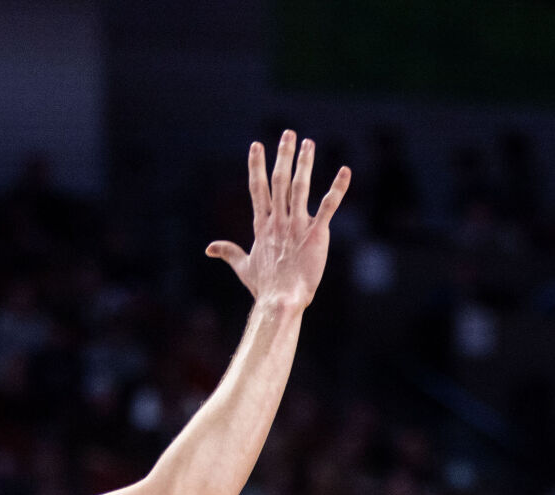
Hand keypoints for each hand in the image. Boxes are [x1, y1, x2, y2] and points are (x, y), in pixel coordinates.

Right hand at [207, 130, 351, 307]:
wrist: (280, 301)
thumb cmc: (264, 287)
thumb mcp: (243, 267)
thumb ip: (228, 252)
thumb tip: (209, 248)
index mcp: (262, 225)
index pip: (258, 188)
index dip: (257, 165)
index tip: (256, 145)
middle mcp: (278, 220)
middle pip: (280, 180)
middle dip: (283, 155)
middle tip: (288, 133)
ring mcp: (297, 225)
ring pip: (300, 187)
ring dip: (305, 163)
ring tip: (309, 143)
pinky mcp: (316, 234)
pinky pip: (329, 206)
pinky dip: (338, 188)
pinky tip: (345, 171)